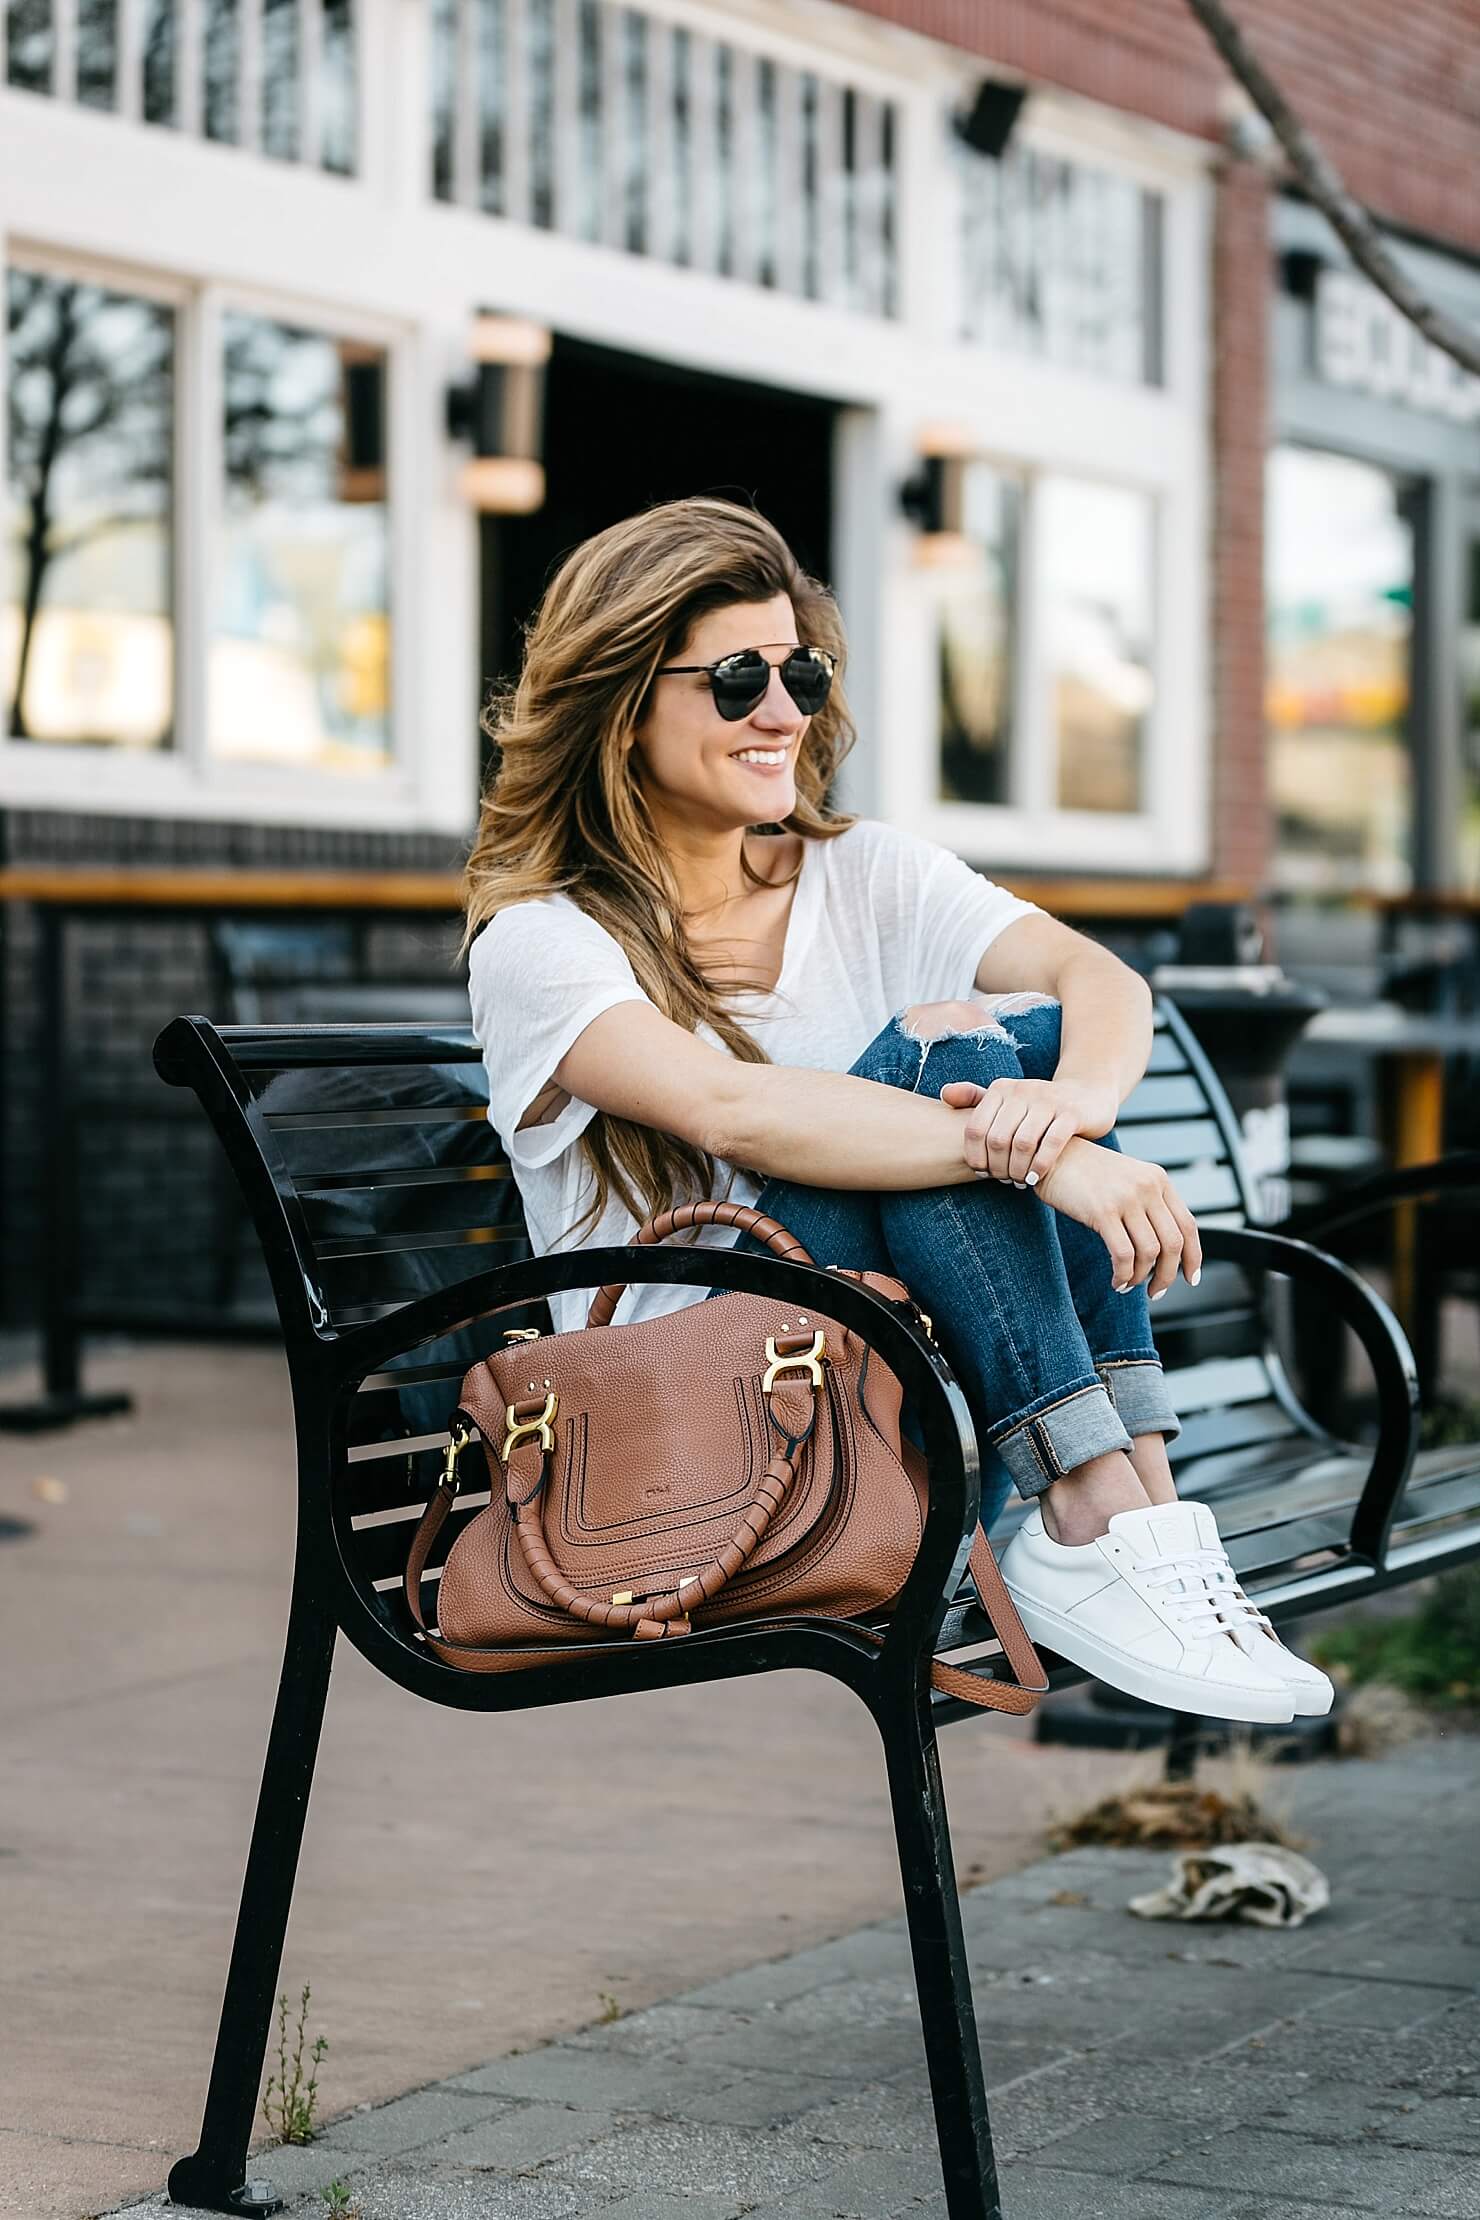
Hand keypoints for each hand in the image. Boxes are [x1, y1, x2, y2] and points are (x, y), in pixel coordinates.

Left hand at [939, 1075, 1117, 1186]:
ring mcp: (1049, 1101)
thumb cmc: (1040, 1106)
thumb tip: (944, 1095)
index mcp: (1001, 1088)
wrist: (1088, 1095)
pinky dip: (1040, 1165)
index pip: (975, 1128)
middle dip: (997, 1167)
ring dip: (1017, 1169)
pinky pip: (1051, 1144)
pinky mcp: (1071, 1114)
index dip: (975, 1156)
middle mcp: (1023, 1090)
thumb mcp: (1008, 1099)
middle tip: (1003, 1180)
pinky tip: (1035, 1178)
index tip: (982, 1172)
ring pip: (1022, 1143)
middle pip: (997, 1139)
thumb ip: (976, 1099)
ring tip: (1019, 1181)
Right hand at [1033, 1138, 1202, 1297]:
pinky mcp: (1103, 1211)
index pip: (1188, 1225)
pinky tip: (1116, 1281)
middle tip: (1157, 1292)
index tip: (1190, 1278)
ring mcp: (1126, 1198)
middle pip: (1173, 1243)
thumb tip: (1161, 1249)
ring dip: (1141, 1278)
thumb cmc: (1085, 1174)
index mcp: (1158, 1180)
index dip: (1194, 1257)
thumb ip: (1147, 1204)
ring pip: (1150, 1252)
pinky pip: (1124, 1254)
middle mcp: (1148, 1187)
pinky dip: (1123, 1274)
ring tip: (1127, 1285)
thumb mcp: (1126, 1181)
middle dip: (1168, 1275)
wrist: (1050, 1155)